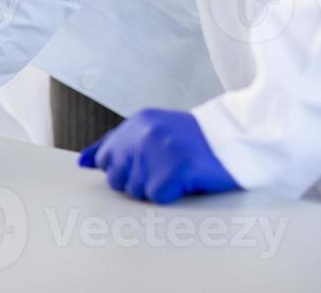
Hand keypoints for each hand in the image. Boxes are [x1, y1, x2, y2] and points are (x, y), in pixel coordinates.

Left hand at [79, 109, 240, 203]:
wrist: (238, 141)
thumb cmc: (193, 143)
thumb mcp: (153, 134)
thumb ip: (117, 146)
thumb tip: (82, 162)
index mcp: (137, 122)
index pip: (106, 158)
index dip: (125, 171)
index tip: (147, 169)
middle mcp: (143, 133)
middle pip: (117, 179)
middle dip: (140, 183)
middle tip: (168, 172)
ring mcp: (159, 150)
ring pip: (136, 191)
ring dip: (157, 190)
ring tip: (179, 175)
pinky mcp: (175, 169)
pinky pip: (157, 198)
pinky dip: (171, 197)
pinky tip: (187, 182)